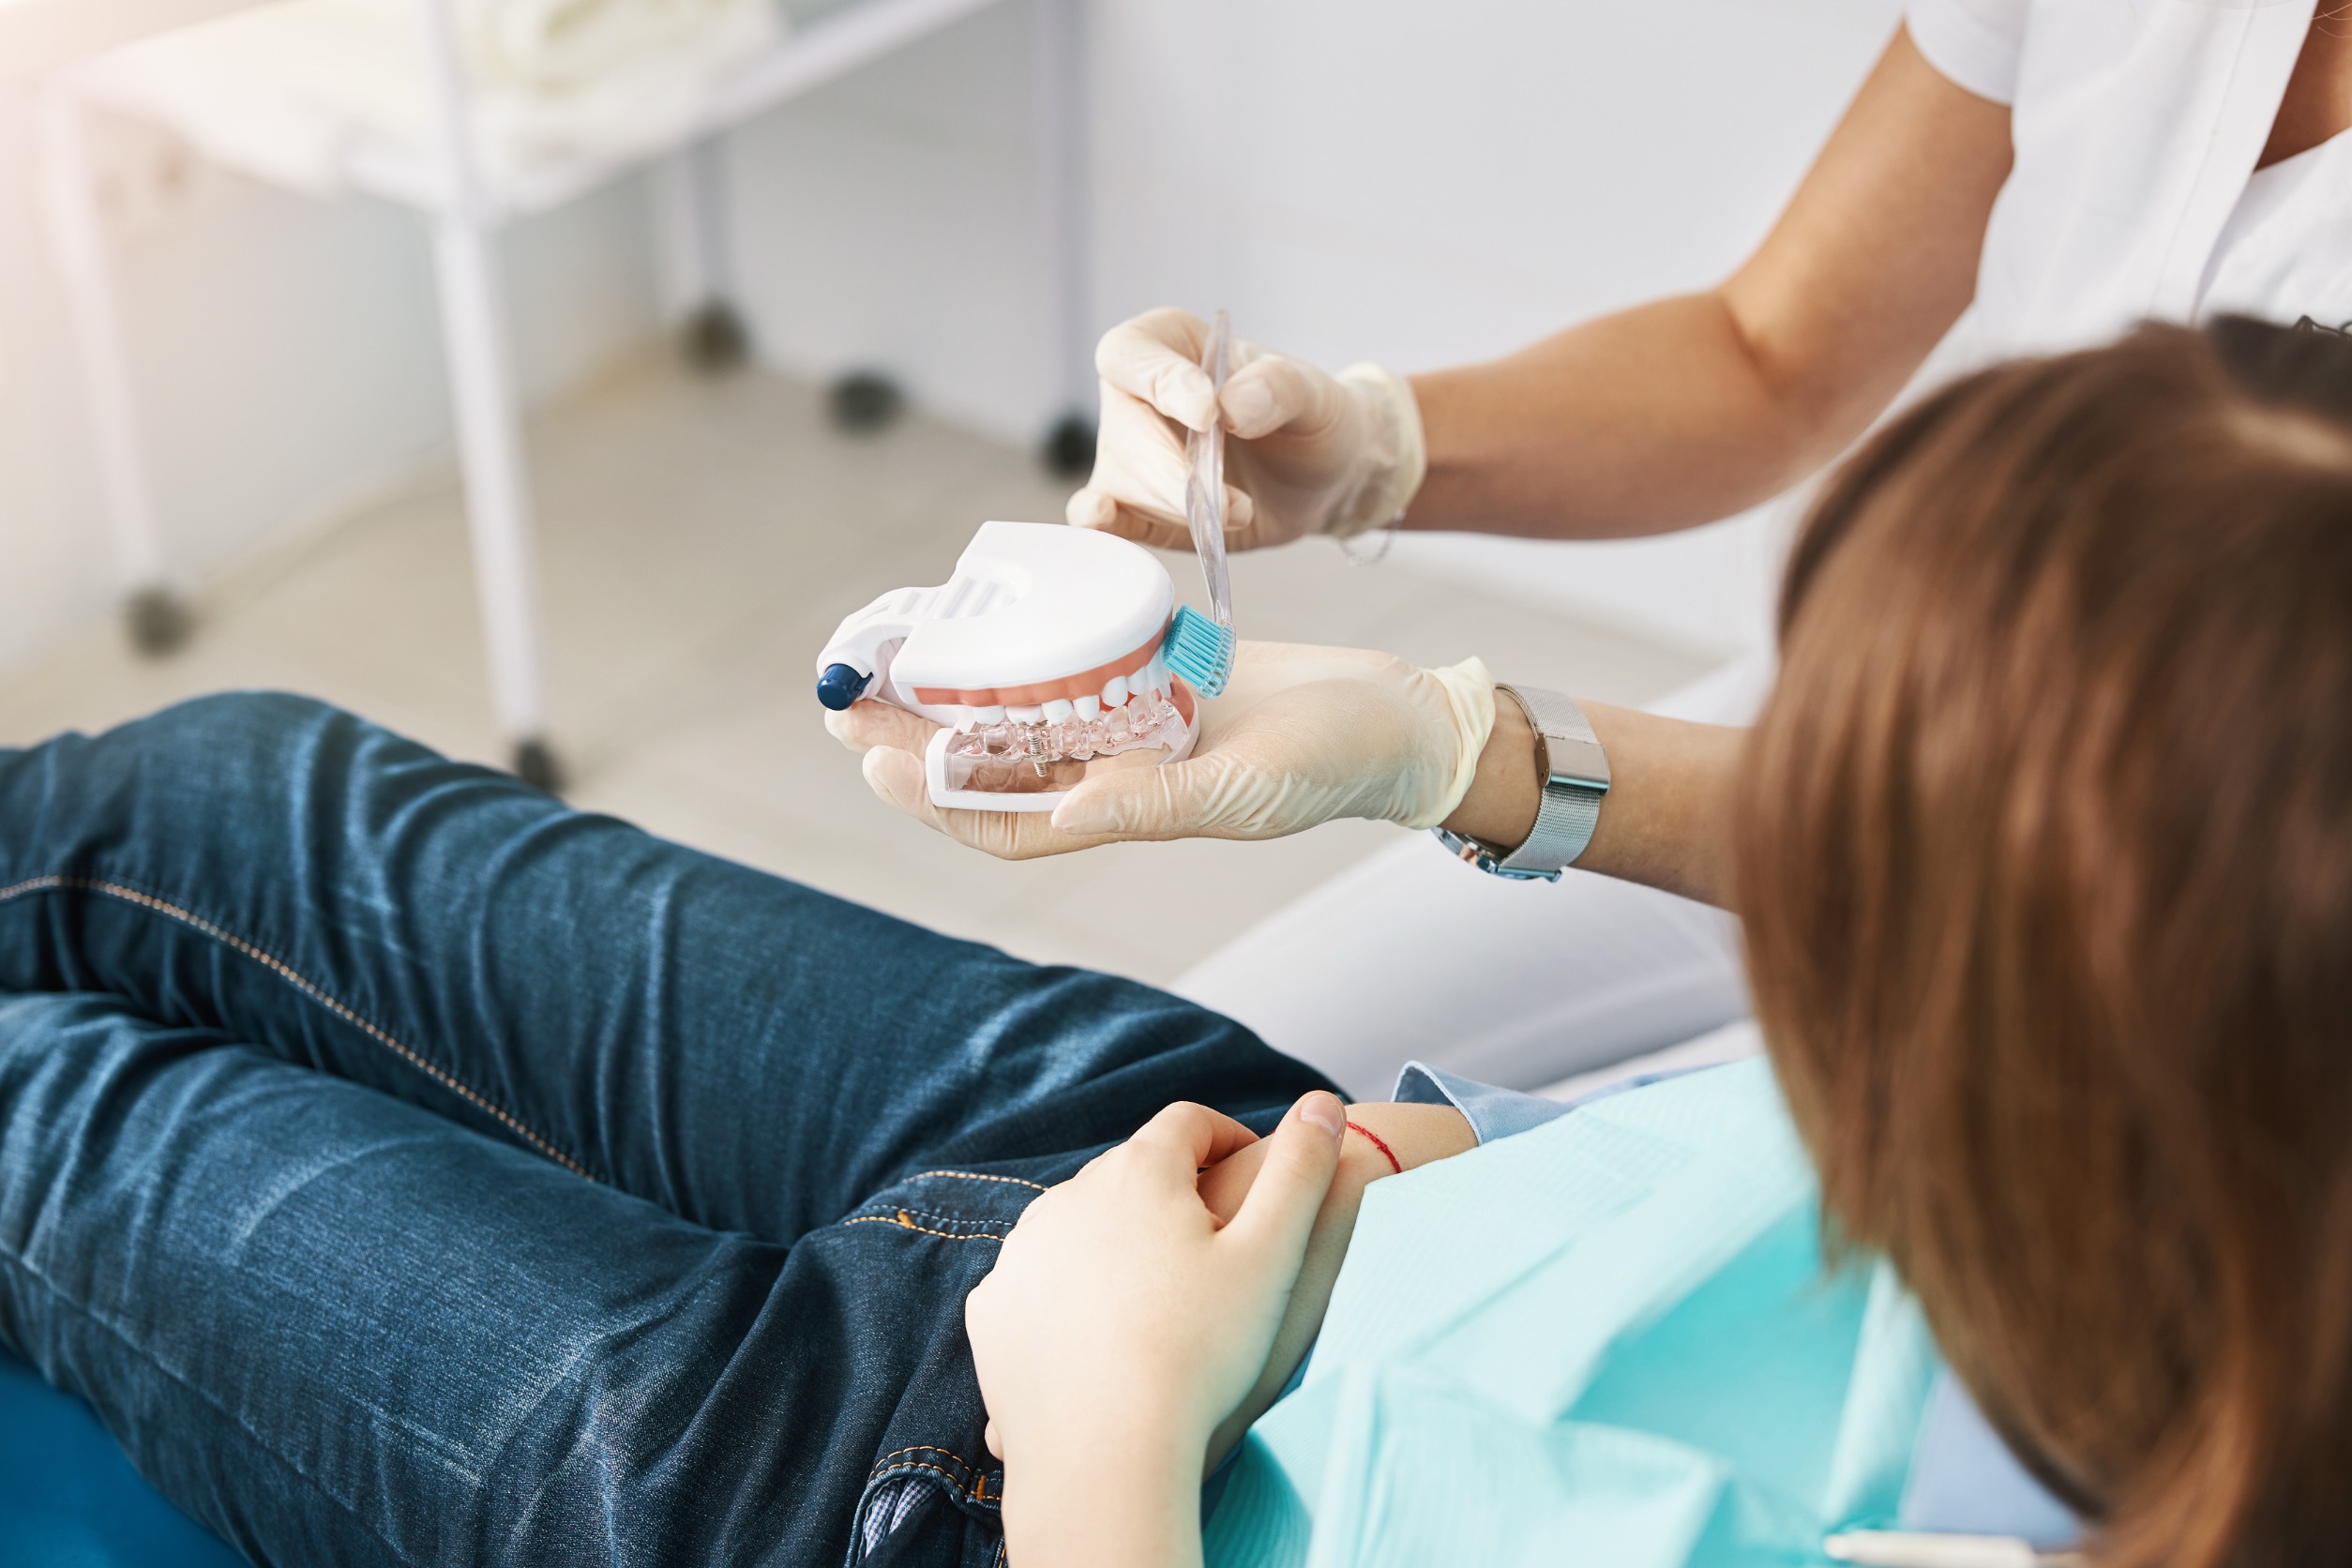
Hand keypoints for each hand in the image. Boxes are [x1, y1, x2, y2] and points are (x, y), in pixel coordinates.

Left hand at [823, 641, 1495, 859]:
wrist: (1398, 717)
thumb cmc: (1332, 763)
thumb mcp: (1243, 789)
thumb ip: (1154, 805)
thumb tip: (1063, 816)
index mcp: (1130, 813)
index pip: (1007, 819)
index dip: (934, 796)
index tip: (872, 760)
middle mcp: (1118, 773)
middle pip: (994, 760)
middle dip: (913, 736)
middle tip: (841, 696)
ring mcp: (1135, 723)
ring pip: (1021, 711)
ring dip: (953, 687)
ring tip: (887, 653)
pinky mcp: (1158, 673)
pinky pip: (1071, 661)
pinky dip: (1022, 644)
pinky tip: (982, 614)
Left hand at [967, 1093, 1348, 1566]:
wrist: (1106, 1456)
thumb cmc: (1200, 1353)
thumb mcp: (1271, 1255)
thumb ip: (1300, 1170)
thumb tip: (1323, 1103)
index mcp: (1138, 1172)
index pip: (1187, 1124)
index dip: (1227, 1138)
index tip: (1252, 1172)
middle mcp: (1067, 1197)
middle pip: (1131, 1173)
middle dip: (1173, 1194)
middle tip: (1214, 1248)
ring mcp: (1022, 1253)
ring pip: (1081, 1225)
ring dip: (1118, 1242)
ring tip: (1160, 1297)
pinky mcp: (992, 1309)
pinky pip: (1039, 1281)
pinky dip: (1070, 1294)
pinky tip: (1104, 1333)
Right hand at [1067, 308, 1425, 550]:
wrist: (1322, 479)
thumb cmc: (1310, 420)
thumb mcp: (1315, 394)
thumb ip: (1279, 388)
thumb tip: (1231, 406)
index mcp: (1169, 346)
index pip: (1130, 355)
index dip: (1160, 383)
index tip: (1209, 415)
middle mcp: (1137, 398)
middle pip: (1123, 428)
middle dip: (1171, 470)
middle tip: (1228, 499)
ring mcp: (1131, 456)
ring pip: (1120, 481)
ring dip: (1174, 506)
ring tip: (1236, 511)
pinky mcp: (1139, 508)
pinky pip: (1110, 518)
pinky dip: (1111, 523)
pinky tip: (1108, 519)